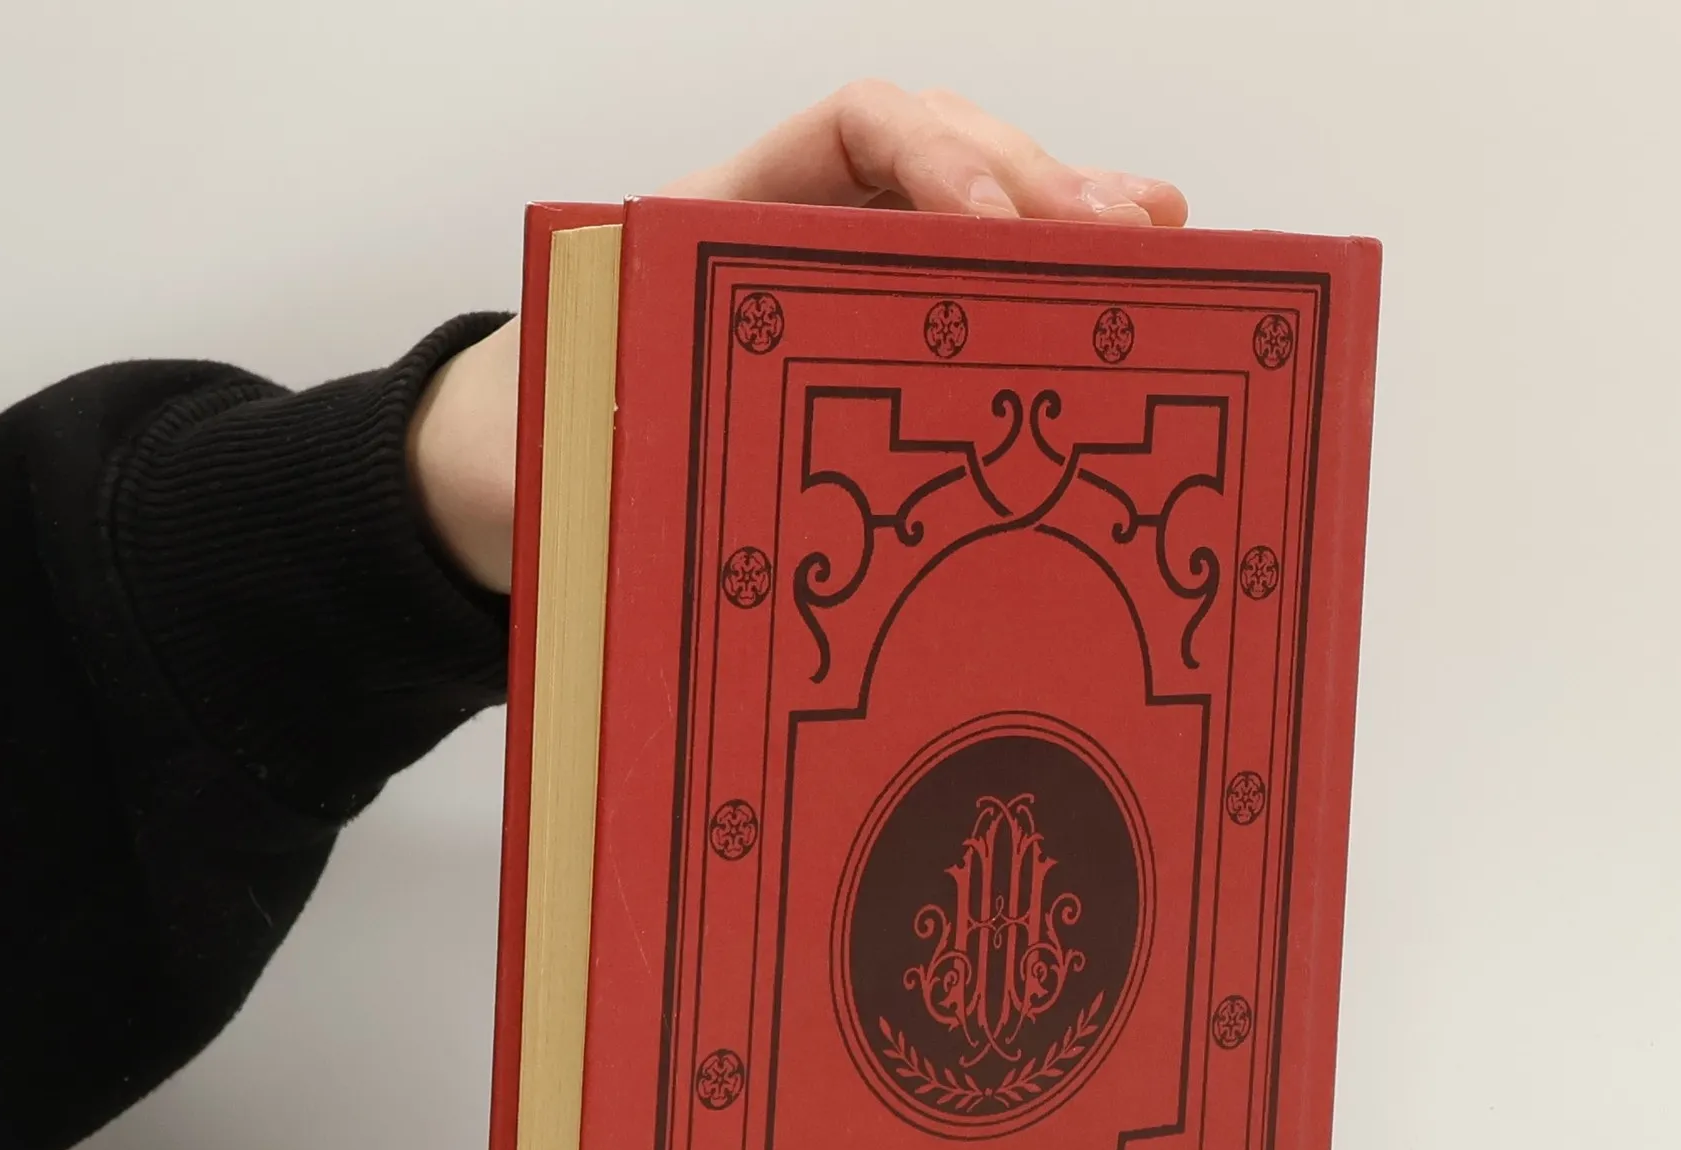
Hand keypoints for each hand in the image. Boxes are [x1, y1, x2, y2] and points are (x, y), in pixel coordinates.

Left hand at [410, 83, 1188, 591]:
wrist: (527, 476)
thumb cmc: (548, 449)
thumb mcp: (552, 441)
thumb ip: (587, 442)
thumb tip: (632, 486)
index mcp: (719, 226)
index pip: (850, 131)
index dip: (934, 160)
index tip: (990, 232)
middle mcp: (797, 234)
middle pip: (941, 156)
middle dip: (1035, 185)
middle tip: (1118, 238)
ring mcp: (846, 283)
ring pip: (974, 211)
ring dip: (1069, 215)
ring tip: (1154, 236)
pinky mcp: (883, 343)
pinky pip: (977, 288)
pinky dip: (1054, 274)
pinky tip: (1132, 268)